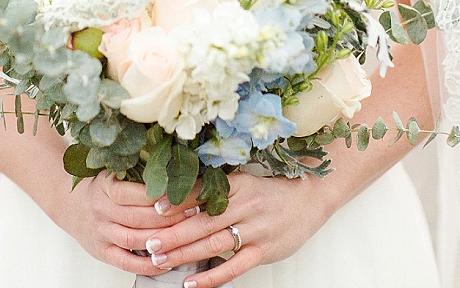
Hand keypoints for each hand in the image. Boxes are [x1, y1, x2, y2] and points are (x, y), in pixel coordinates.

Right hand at [56, 172, 196, 275]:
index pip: (140, 193)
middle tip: (195, 212)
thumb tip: (176, 168)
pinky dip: (148, 265)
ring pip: (135, 239)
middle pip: (141, 217)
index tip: (188, 193)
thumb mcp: (113, 172)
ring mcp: (102, 233)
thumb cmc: (99, 186)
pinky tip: (167, 261)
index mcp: (107, 186)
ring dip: (163, 239)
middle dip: (171, 217)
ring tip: (186, 236)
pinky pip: (127, 262)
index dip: (165, 196)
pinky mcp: (102, 252)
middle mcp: (102, 210)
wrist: (68, 204)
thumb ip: (138, 171)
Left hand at [141, 172, 332, 286]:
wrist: (309, 198)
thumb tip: (179, 198)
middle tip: (150, 241)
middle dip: (174, 233)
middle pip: (203, 221)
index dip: (177, 201)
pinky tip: (192, 284)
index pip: (202, 192)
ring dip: (185, 254)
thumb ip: (217, 190)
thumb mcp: (244, 182)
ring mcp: (255, 229)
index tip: (154, 208)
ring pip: (214, 244)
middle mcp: (245, 205)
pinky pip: (234, 267)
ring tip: (161, 260)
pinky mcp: (264, 250)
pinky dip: (212, 277)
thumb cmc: (270, 192)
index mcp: (237, 184)